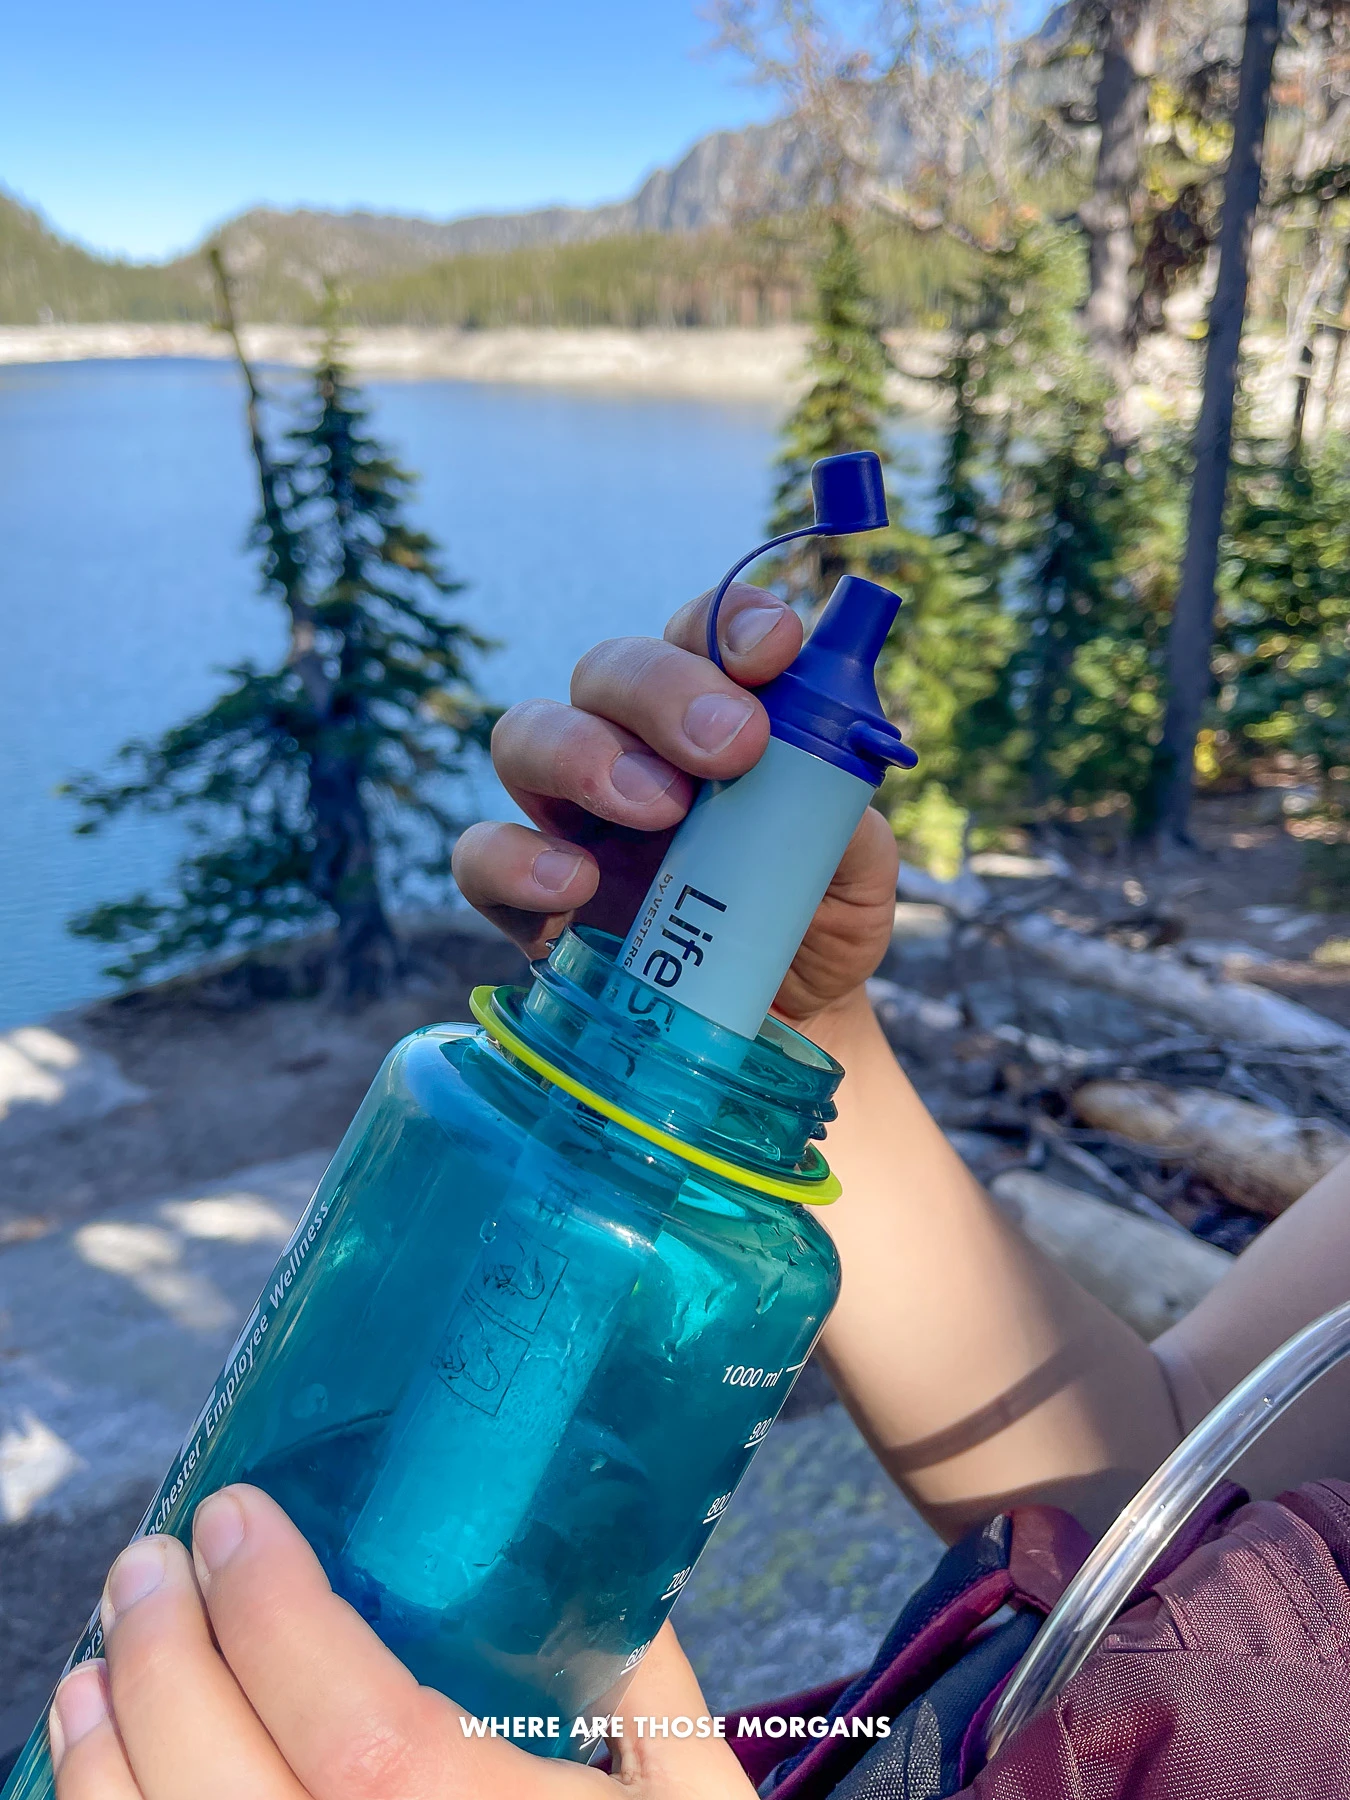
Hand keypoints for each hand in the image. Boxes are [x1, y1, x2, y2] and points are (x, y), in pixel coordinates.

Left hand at [50, 1485, 753, 1799]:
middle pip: (232, 1799)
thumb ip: (648, 1693)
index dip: (278, 1614)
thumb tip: (583, 1568)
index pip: (366, 1735)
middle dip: (167, 1663)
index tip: (235, 1515)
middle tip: (147, 1564)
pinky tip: (105, 1782)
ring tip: (95, 1668)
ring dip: (105, 1765)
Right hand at [452, 583, 898, 1028]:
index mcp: (711, 718)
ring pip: (527, 734)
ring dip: (586, 755)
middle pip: (608, 669)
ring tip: (658, 810)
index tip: (776, 651)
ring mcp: (570, 820)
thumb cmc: (810, 928)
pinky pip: (482, 857)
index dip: (730, 623)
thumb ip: (843, 819)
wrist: (777, 1027)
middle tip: (731, 746)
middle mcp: (631, 750)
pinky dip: (517, 861)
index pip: (701, 633)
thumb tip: (828, 775)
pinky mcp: (528, 900)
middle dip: (665, 690)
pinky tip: (574, 886)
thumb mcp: (856, 880)